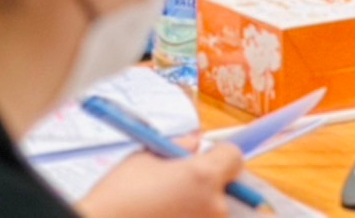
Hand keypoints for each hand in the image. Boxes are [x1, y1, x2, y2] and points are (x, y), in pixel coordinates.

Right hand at [79, 143, 244, 217]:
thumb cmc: (119, 197)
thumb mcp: (145, 159)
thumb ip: (177, 148)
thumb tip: (195, 143)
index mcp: (203, 176)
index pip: (235, 158)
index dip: (223, 155)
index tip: (212, 158)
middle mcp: (214, 207)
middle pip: (228, 191)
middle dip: (212, 187)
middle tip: (184, 189)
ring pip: (215, 214)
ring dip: (201, 210)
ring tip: (170, 208)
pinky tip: (167, 216)